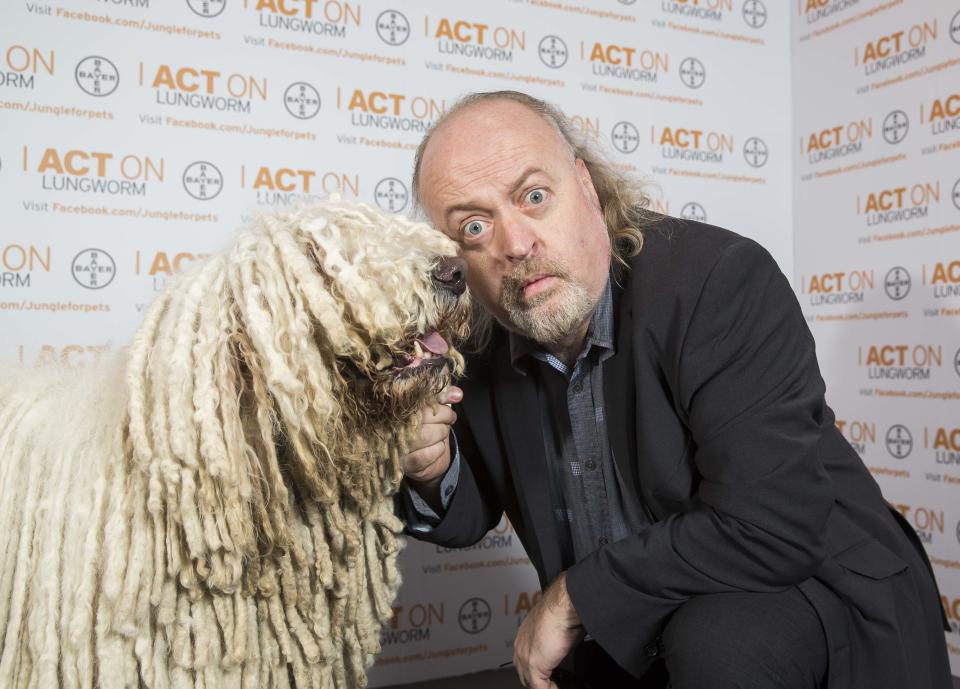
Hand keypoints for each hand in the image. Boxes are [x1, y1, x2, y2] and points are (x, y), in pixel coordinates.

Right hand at [399, 385, 461, 484]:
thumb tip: (457, 394)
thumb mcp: (433, 409)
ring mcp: (397, 447)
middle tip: (450, 418)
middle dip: (444, 416)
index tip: (453, 399)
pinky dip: (438, 449)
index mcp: (397, 410)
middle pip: (423, 418)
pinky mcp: (405, 464)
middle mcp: (393, 428)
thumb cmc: (427, 428)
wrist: (423, 459)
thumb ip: (443, 397)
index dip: (439, 398)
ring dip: (441, 434)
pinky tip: (437, 447)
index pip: (418, 400)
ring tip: (442, 433)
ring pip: (426, 436)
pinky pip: (427, 454)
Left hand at [513, 572, 583, 688]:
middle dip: (538, 680)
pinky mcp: (534, 666)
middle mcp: (521, 646)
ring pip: (529, 680)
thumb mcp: (560, 629)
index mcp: (525, 635)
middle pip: (524, 672)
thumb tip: (566, 647)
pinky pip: (539, 687)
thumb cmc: (563, 611)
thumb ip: (558, 642)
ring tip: (559, 684)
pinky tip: (559, 688)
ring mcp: (525, 657)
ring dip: (544, 685)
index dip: (537, 669)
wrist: (562, 606)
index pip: (525, 659)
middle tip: (554, 682)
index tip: (549, 675)